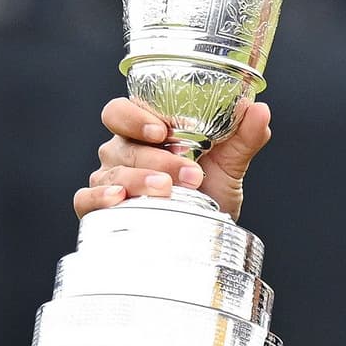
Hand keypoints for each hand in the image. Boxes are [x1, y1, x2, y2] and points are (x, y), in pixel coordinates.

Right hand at [74, 97, 272, 222]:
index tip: (162, 130)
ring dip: (140, 180)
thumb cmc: (209, 192)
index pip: (122, 111)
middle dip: (156, 159)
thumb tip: (260, 109)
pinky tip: (119, 199)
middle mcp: (121, 151)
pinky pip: (86, 199)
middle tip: (188, 174)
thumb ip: (244, 136)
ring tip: (168, 191)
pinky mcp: (101, 209)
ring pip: (111, 172)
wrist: (207, 236)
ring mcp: (109, 179)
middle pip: (122, 145)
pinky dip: (98, 198)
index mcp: (143, 132)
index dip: (135, 117)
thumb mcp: (231, 164)